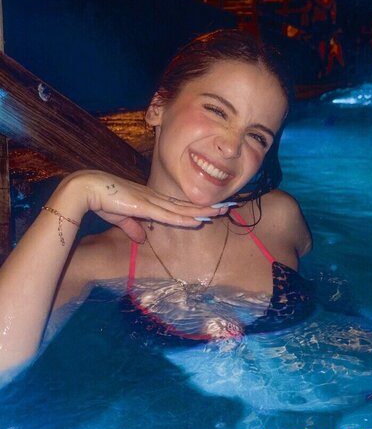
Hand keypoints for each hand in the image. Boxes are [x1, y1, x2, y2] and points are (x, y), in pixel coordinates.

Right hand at [70, 170, 228, 242]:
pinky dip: (184, 218)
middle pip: (185, 205)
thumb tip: (143, 238)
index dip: (195, 208)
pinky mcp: (144, 206)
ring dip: (202, 211)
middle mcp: (155, 198)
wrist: (88, 189)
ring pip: (182, 208)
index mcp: (150, 200)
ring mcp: (151, 201)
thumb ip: (133, 227)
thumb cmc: (102, 201)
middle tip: (227, 207)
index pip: (177, 206)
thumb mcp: (121, 218)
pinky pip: (168, 215)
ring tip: (221, 212)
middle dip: (207, 207)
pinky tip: (198, 220)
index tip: (211, 210)